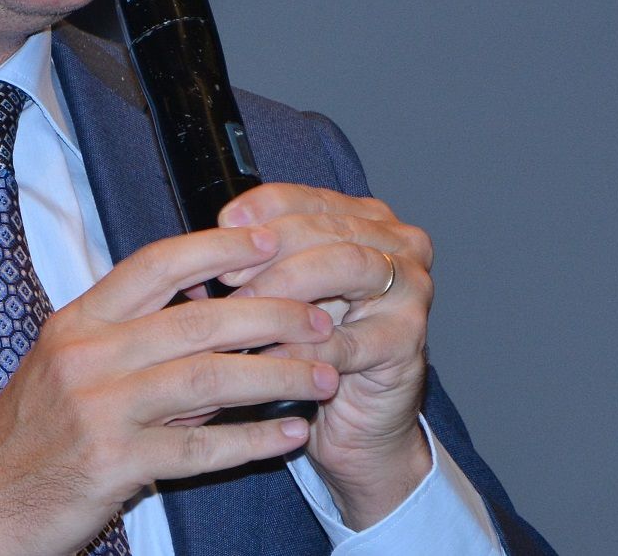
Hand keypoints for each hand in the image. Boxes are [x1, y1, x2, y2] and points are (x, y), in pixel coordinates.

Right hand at [0, 224, 339, 555]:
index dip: (219, 247)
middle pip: (198, 321)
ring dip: (277, 376)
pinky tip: (290, 434)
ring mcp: (101, 409)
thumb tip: (212, 313)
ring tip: (324, 374)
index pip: (157, 264)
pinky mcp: (114, 463)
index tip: (271, 238)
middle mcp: (88, 356)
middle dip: (273, 316)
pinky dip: (254, 441)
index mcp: (79, 321)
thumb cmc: (34, 431)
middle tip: (322, 317)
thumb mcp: (71, 365)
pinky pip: (201, 450)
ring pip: (209, 379)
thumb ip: (133, 337)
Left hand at [217, 184, 434, 528]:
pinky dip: (304, 347)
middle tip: (230, 275)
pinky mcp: (406, 343)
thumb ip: (259, 259)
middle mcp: (399, 245)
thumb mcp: (287, 291)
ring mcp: (411, 291)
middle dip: (273, 249)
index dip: (264, 208)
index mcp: (366, 219)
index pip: (310, 197)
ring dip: (289, 287)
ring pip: (348, 266)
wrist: (357, 419)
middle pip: (329, 228)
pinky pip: (349, 338)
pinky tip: (271, 353)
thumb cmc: (317, 346)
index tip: (225, 224)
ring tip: (247, 308)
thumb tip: (205, 243)